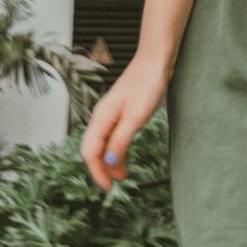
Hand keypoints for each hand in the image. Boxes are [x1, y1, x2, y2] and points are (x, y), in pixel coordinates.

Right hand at [79, 52, 169, 190]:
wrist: (156, 59)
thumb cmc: (147, 82)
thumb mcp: (135, 117)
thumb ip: (120, 140)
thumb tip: (109, 163)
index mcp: (101, 117)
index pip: (90, 152)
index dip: (97, 172)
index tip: (108, 187)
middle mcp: (102, 116)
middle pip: (93, 149)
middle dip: (102, 168)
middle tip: (116, 183)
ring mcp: (112, 113)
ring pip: (104, 143)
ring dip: (112, 160)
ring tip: (125, 174)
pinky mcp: (122, 111)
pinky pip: (114, 136)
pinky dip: (118, 149)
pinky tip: (126, 155)